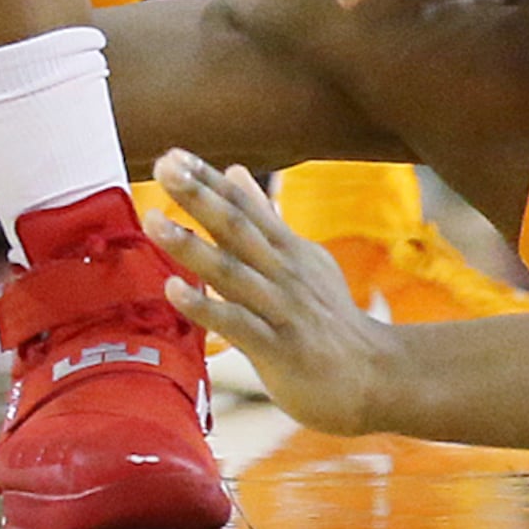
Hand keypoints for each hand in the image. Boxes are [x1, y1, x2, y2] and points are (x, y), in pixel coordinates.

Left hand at [152, 149, 394, 434]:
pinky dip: (205, 307)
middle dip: (199, 196)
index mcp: (287, 250)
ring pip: (232, 272)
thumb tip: (235, 170)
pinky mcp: (279, 348)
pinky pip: (237, 324)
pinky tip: (173, 290)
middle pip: (237, 228)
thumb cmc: (328, 318)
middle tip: (164, 165)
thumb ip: (264, 219)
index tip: (174, 154)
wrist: (374, 375)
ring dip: (192, 246)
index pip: (245, 207)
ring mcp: (281, 309)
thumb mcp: (302, 259)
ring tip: (154, 220)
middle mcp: (283, 272)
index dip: (209, 181)